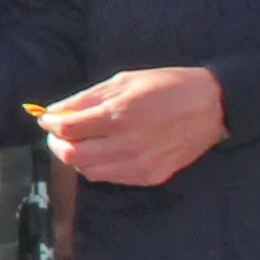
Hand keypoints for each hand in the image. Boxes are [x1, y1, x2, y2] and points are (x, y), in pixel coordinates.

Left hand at [46, 65, 226, 189]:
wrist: (212, 107)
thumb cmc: (167, 86)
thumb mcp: (125, 81)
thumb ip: (86, 98)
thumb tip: (55, 111)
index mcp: (120, 114)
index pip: (69, 129)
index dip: (51, 124)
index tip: (47, 119)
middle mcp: (128, 144)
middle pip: (73, 156)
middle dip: (58, 144)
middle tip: (58, 133)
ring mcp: (140, 165)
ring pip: (89, 172)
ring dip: (77, 158)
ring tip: (81, 142)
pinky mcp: (151, 177)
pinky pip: (111, 178)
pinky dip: (98, 167)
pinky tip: (103, 151)